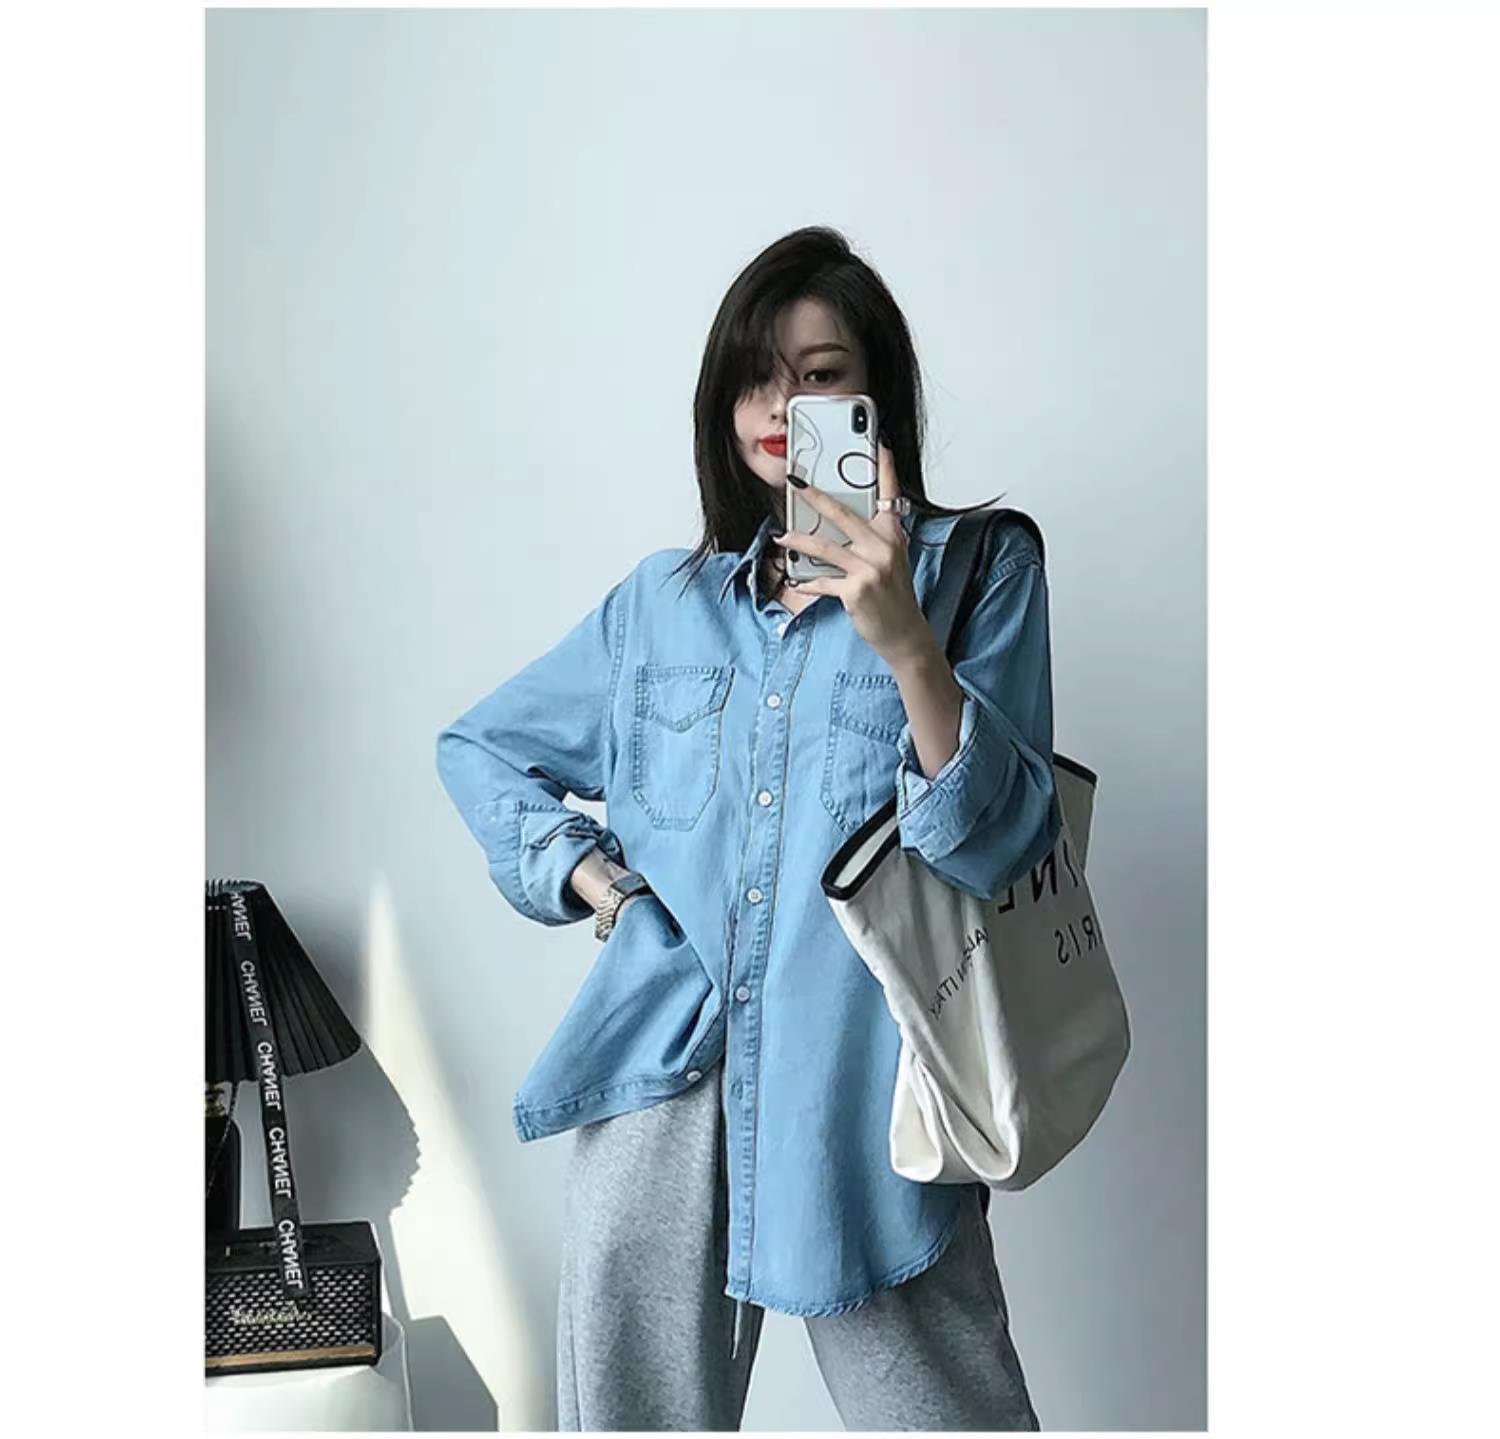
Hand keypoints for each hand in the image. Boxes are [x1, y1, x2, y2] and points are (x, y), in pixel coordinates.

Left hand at [772, 441, 936, 669]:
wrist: (905, 634)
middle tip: (796, 483)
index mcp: (893, 535)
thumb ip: (872, 539)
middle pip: (843, 514)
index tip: (879, 444)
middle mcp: (883, 548)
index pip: (890, 495)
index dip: (885, 469)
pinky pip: (823, 581)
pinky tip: (797, 582)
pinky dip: (808, 582)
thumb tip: (839, 525)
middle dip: (815, 497)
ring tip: (782, 535)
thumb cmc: (895, 596)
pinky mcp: (855, 590)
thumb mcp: (891, 561)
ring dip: (799, 540)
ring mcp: (870, 569)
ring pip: (826, 547)